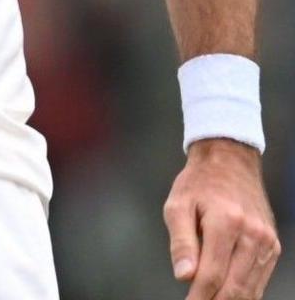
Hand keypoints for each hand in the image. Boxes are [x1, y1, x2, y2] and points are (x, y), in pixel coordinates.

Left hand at [166, 138, 279, 299]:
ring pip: (250, 287)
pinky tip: (229, 296)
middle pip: (235, 286)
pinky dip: (246, 292)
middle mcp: (253, 234)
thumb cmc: (199, 183)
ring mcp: (266, 242)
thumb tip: (184, 276)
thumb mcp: (177, 205)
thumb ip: (181, 242)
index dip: (199, 296)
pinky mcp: (273, 246)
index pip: (213, 274)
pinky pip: (260, 278)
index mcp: (227, 223)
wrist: (230, 163)